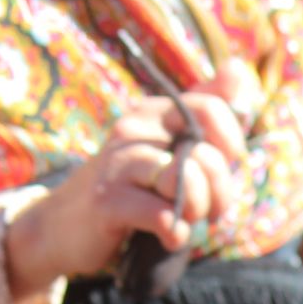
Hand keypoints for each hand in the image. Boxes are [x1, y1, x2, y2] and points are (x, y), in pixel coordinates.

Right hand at [3, 59, 259, 303]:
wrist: (64, 224)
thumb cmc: (131, 186)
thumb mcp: (169, 144)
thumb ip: (204, 110)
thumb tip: (237, 67)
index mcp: (153, 113)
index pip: (211, 109)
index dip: (230, 144)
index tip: (223, 168)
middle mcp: (134, 130)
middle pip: (206, 153)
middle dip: (221, 192)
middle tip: (208, 210)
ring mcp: (119, 164)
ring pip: (186, 180)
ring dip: (198, 210)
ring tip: (185, 220)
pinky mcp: (109, 202)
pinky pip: (164, 216)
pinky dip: (176, 233)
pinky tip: (169, 236)